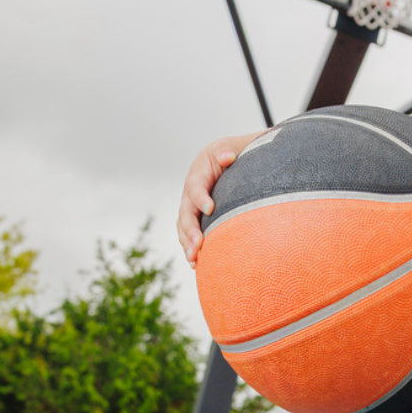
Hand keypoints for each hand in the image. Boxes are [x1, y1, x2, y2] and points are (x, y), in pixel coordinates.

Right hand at [176, 134, 258, 265]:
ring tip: (194, 259)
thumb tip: (228, 157)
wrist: (220, 163)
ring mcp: (190, 208)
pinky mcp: (194, 220)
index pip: (196, 187)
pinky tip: (196, 264)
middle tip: (198, 245)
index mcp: (198, 175)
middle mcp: (189, 194)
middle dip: (190, 230)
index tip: (210, 208)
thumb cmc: (227, 156)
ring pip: (183, 227)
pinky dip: (190, 249)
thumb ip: (226, 151)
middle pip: (186, 213)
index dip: (201, 198)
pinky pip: (187, 235)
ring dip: (187, 244)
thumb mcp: (227, 147)